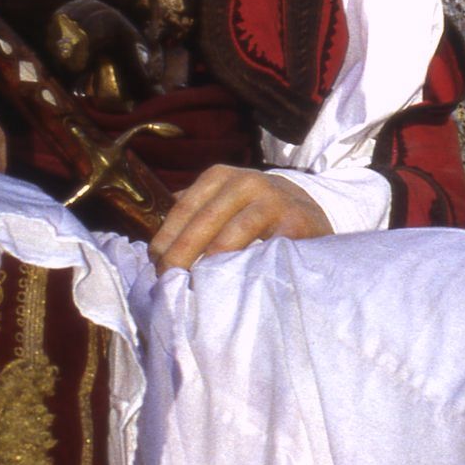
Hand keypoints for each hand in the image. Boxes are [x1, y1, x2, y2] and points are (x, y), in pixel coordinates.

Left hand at [149, 165, 331, 271]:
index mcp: (219, 177)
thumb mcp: (223, 200)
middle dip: (182, 254)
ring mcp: (272, 200)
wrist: (309, 207)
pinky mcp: (296, 222)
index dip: (166, 239)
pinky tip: (232, 286)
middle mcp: (244, 183)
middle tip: (168, 282)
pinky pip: (266, 250)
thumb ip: (192, 214)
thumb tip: (155, 250)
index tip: (155, 266)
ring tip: (195, 286)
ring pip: (233, 234)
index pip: (184, 209)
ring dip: (211, 264)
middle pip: (204, 221)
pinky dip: (247, 268)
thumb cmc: (252, 210)